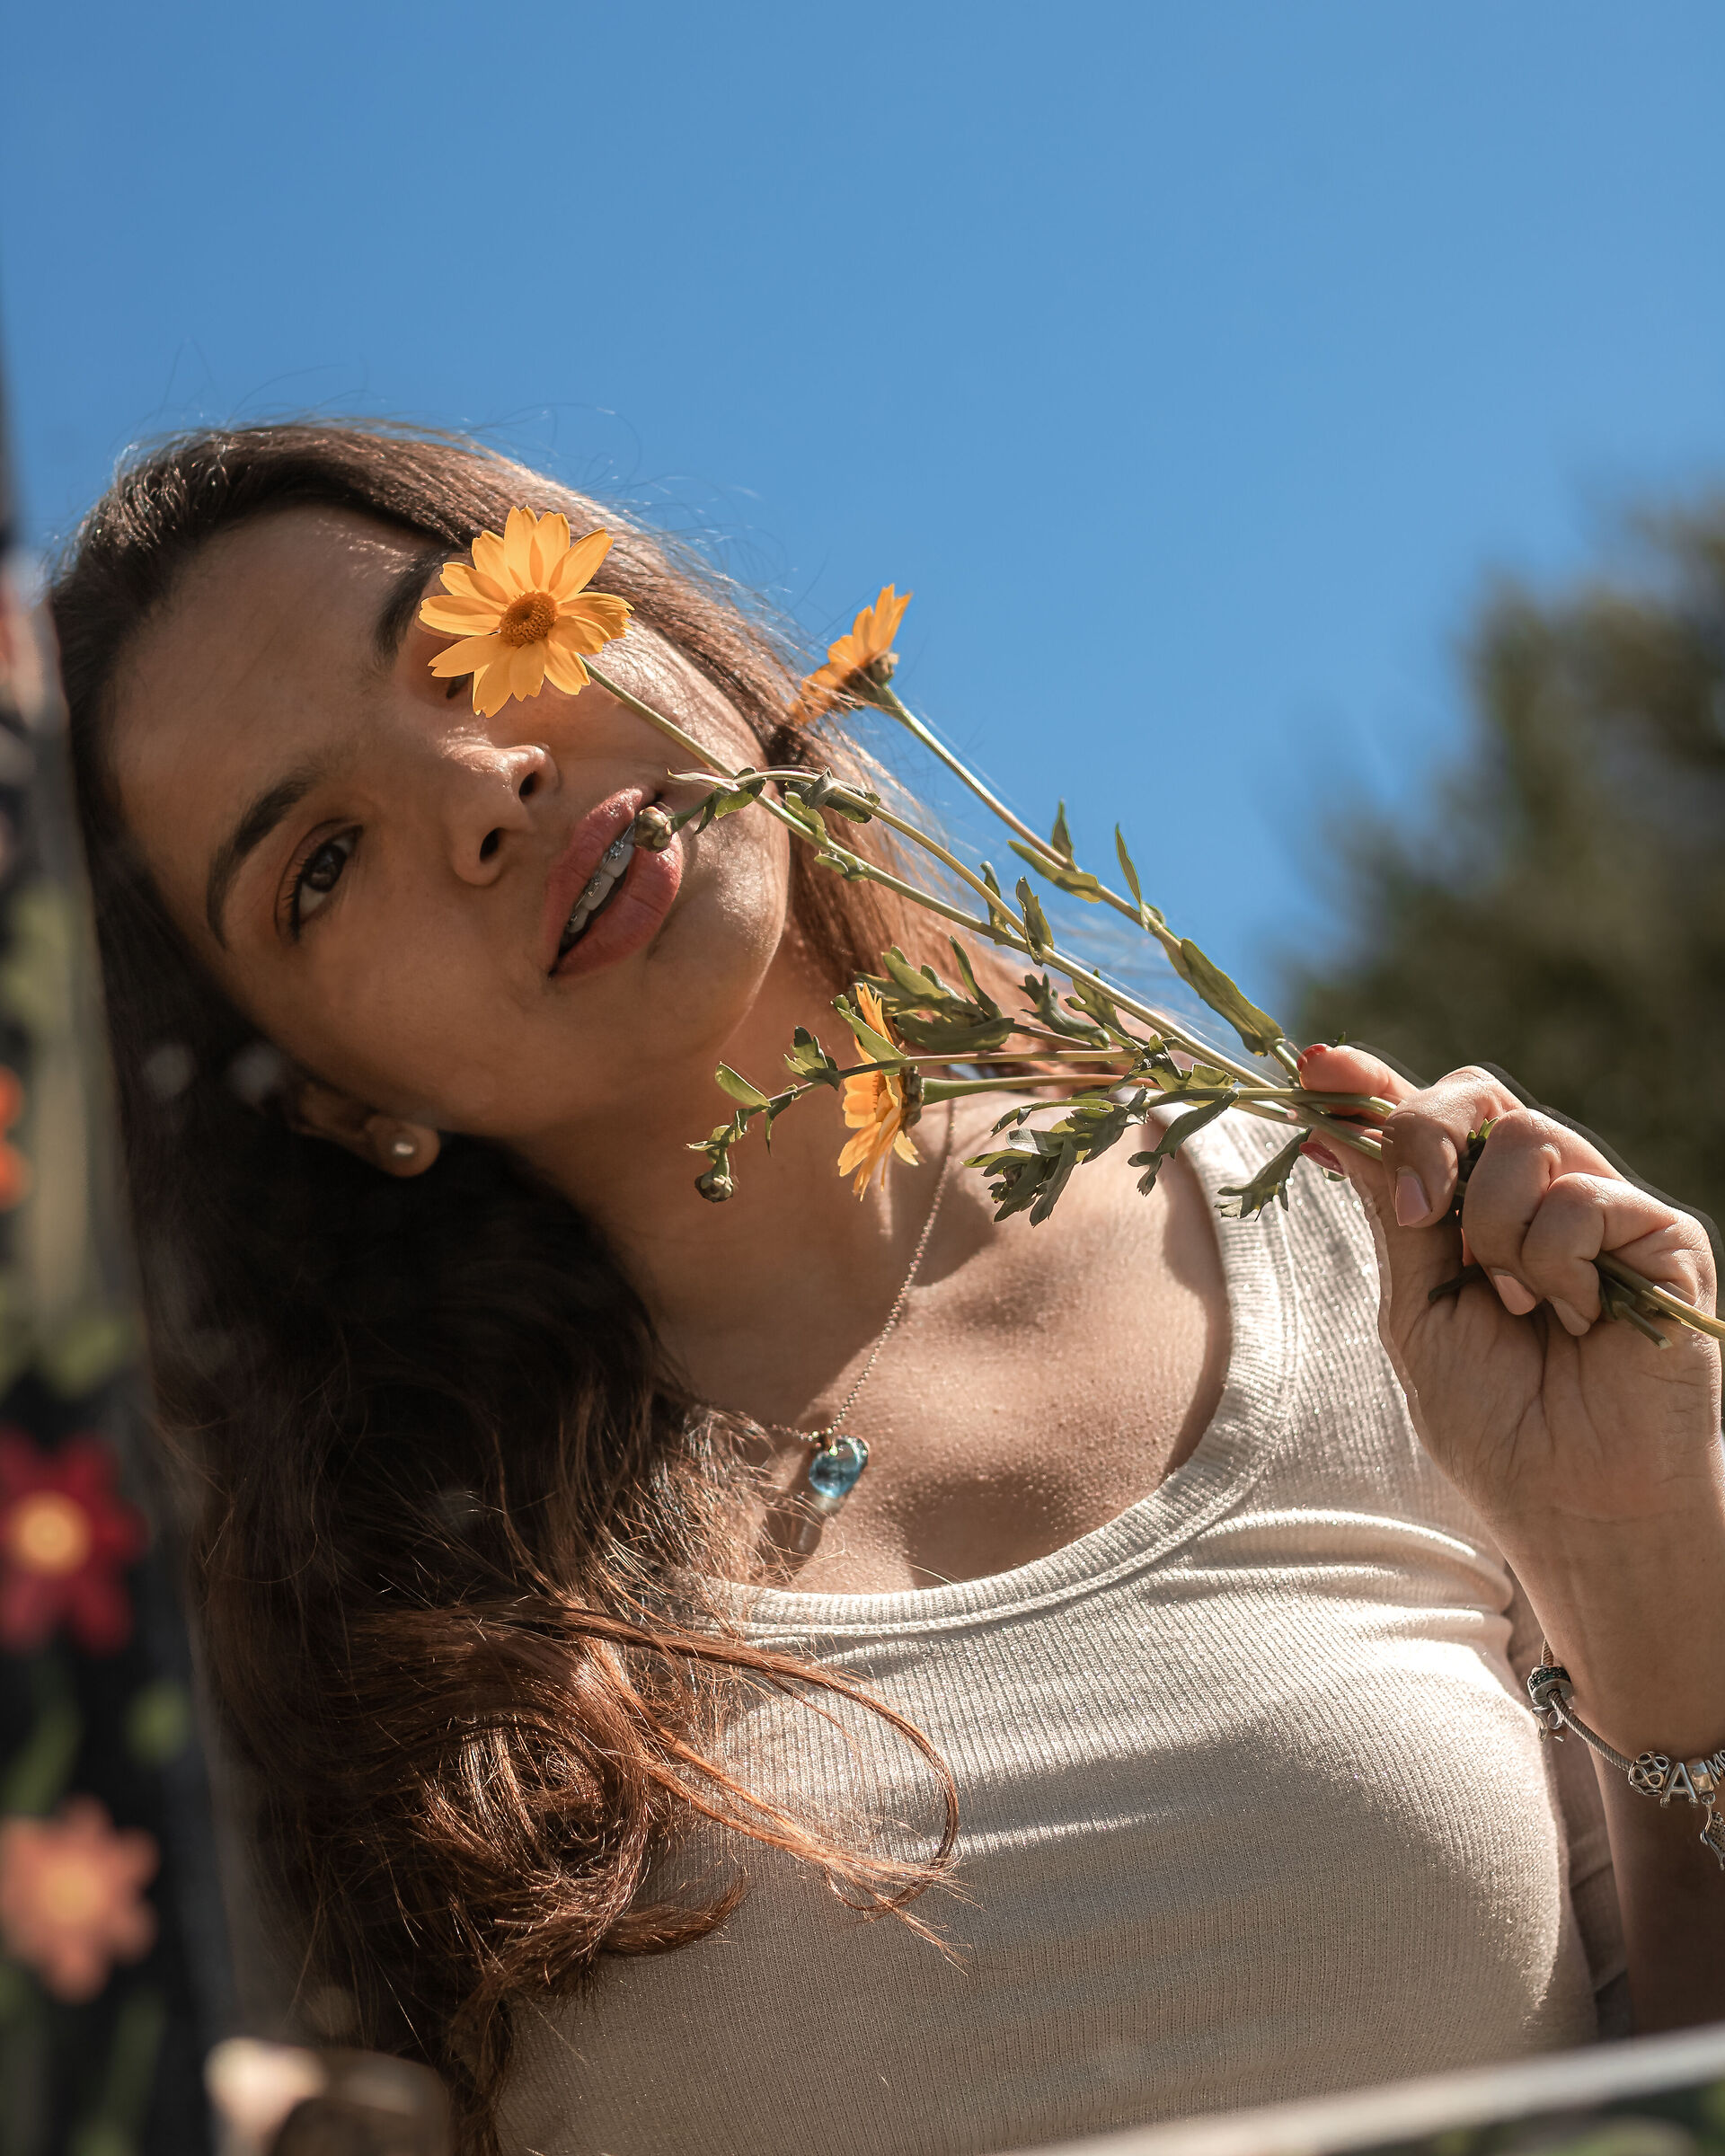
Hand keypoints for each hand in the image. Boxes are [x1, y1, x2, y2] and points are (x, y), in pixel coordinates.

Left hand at [1299, 1046, 1723, 1747]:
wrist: (1576, 1505)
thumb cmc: (1498, 1425)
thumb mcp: (1416, 1312)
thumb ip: (1393, 1216)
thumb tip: (1343, 1128)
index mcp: (1472, 1216)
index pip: (1425, 1126)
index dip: (1371, 1087)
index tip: (1316, 1066)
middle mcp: (1539, 1198)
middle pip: (1476, 1096)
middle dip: (1423, 1130)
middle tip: (1417, 1214)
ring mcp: (1602, 1210)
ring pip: (1524, 1135)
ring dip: (1492, 1226)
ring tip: (1516, 1306)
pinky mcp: (1662, 1234)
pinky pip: (1582, 1195)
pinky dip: (1554, 1263)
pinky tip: (1575, 1322)